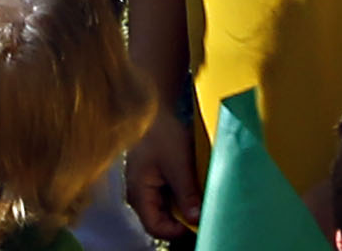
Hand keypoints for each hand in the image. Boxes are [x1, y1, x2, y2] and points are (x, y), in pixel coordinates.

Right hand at [122, 107, 199, 237]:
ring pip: (167, 211)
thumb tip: (196, 220)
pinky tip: (193, 188)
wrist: (157, 109)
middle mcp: (139, 194)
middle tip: (202, 213)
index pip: (155, 227)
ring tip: (199, 198)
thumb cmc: (161, 132)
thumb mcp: (178, 164)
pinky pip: (169, 199)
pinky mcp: (156, 181)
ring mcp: (147, 188)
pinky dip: (183, 199)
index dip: (177, 232)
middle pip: (161, 222)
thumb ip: (186, 193)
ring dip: (184, 209)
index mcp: (139, 192)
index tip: (198, 225)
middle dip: (183, 221)